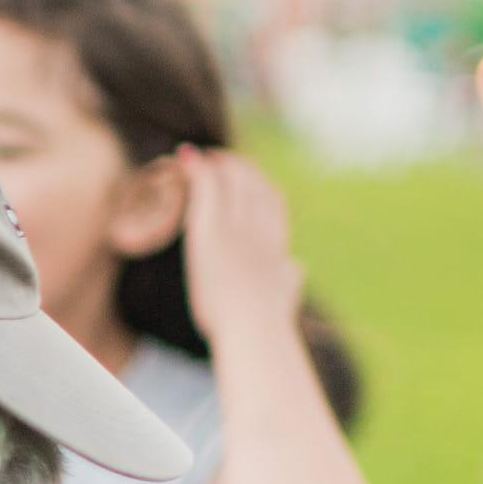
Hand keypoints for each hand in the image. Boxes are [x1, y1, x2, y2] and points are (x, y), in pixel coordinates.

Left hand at [175, 147, 305, 343]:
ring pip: (230, 181)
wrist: (255, 327)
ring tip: (199, 156)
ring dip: (215, 164)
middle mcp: (259, 228)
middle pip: (252, 185)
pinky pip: (205, 190)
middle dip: (236, 168)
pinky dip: (196, 169)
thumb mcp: (285, 295)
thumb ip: (291, 277)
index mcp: (278, 243)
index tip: (248, 177)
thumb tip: (298, 266)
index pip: (273, 202)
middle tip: (218, 159)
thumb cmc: (266, 322)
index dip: (259, 184)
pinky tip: (184, 157)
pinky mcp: (212, 232)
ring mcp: (237, 228)